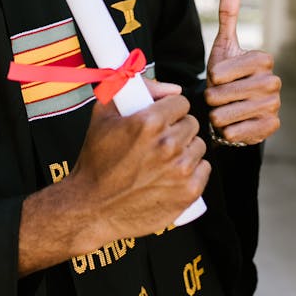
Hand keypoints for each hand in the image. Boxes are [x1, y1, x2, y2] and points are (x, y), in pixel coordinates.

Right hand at [71, 91, 209, 240]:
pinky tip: (173, 174)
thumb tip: (172, 88)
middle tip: (158, 141)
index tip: (161, 118)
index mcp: (149, 121)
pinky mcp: (188, 192)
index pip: (181, 102)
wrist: (91, 207)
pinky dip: (193, 171)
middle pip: (191, 123)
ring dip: (185, 150)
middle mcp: (168, 144)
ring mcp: (180, 170)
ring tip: (163, 160)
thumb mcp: (104, 115)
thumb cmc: (96, 161)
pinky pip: (204, 169)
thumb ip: (136, 89)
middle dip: (177, 128)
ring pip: (199, 146)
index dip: (169, 109)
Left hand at [205, 0, 280, 145]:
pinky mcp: (271, 127)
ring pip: (226, 114)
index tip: (218, 77)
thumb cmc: (225, 75)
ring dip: (218, 115)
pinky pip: (236, 132)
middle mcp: (273, 82)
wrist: (234, 108)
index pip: (224, 71)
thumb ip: (228, 14)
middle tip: (218, 96)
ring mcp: (274, 105)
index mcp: (263, 60)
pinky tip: (233, 124)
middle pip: (223, 94)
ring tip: (224, 110)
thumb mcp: (223, 45)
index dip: (216, 76)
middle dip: (213, 97)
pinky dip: (228, 131)